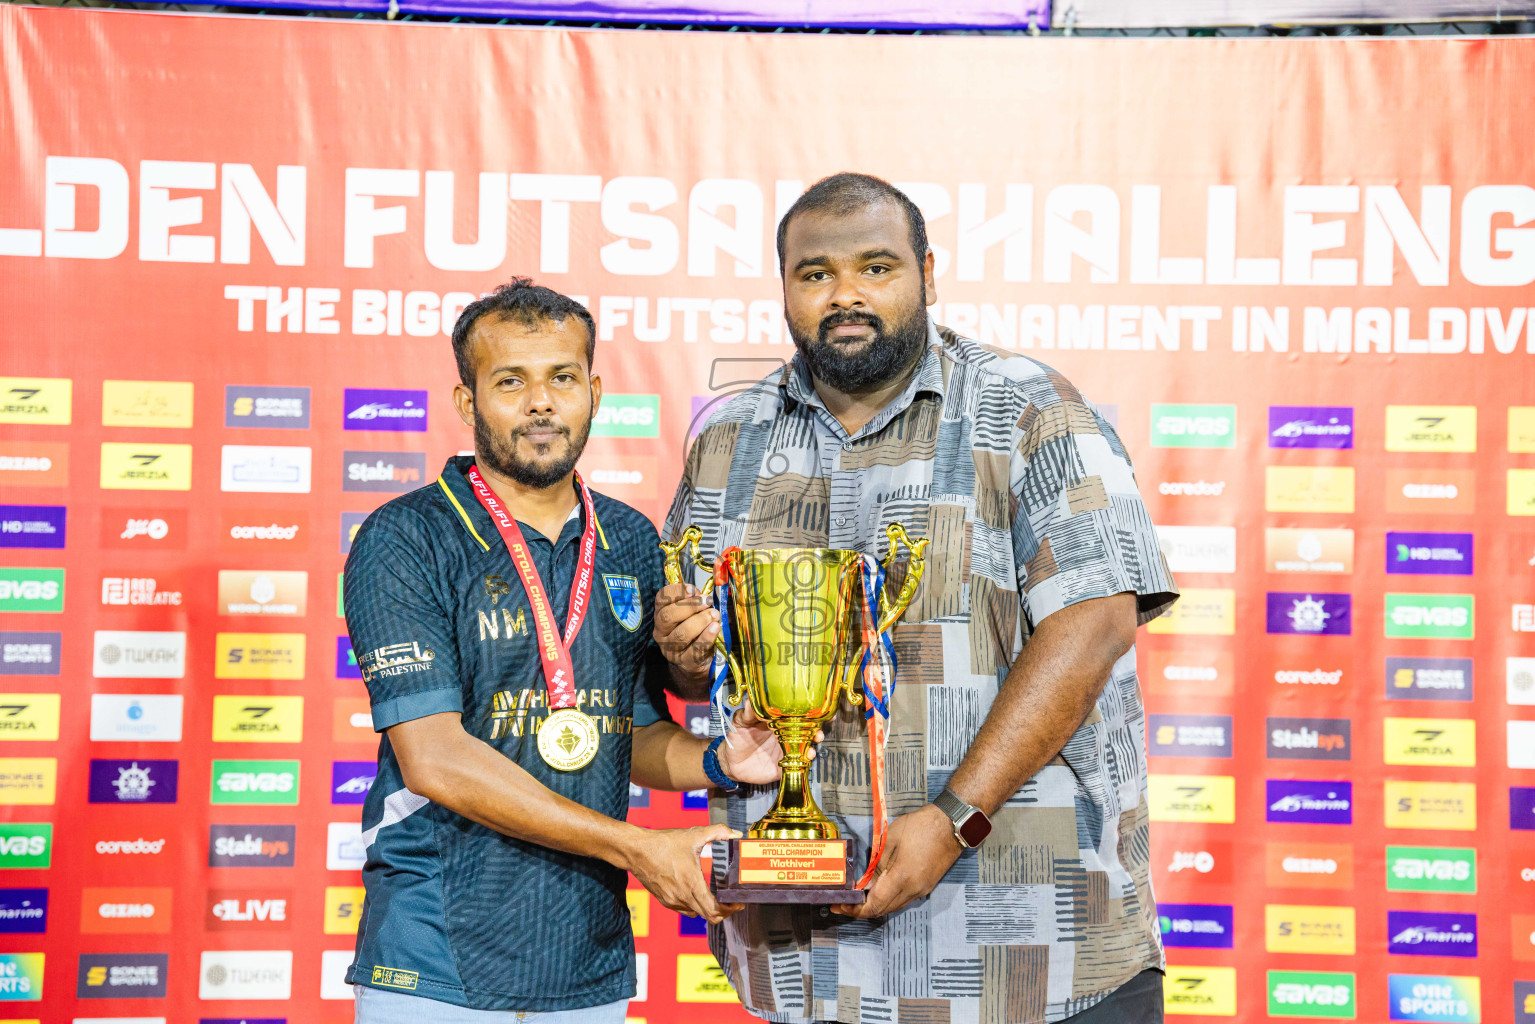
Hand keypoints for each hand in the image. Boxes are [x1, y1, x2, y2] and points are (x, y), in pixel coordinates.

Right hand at [624, 823, 744, 923]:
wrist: (636, 850)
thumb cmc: (663, 843)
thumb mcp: (693, 834)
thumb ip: (718, 832)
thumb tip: (736, 834)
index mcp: (692, 883)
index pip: (714, 910)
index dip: (730, 910)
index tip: (738, 904)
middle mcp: (682, 897)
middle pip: (709, 917)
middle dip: (723, 911)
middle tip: (731, 902)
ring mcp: (672, 901)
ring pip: (697, 914)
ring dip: (708, 909)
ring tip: (716, 898)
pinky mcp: (665, 901)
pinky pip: (685, 910)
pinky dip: (695, 906)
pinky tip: (697, 893)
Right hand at [654, 583, 719, 676]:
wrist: (695, 662)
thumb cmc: (695, 632)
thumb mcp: (692, 614)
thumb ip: (695, 602)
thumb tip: (701, 594)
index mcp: (661, 615)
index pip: (661, 599)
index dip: (676, 592)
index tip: (693, 589)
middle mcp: (661, 632)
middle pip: (668, 616)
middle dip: (690, 606)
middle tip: (708, 601)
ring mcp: (671, 649)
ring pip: (682, 633)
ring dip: (700, 621)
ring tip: (715, 615)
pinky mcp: (685, 662)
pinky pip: (695, 649)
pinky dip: (707, 637)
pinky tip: (715, 628)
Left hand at [716, 704, 823, 785]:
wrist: (732, 762)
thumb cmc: (738, 738)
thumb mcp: (741, 722)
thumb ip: (747, 713)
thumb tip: (751, 701)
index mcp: (778, 721)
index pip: (797, 714)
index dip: (810, 712)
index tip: (819, 709)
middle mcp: (786, 734)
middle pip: (808, 730)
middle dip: (817, 729)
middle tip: (818, 730)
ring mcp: (787, 750)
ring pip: (806, 746)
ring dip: (813, 745)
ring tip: (813, 744)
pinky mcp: (785, 765)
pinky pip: (799, 764)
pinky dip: (805, 762)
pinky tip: (806, 758)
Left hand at [828, 804, 959, 918]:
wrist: (951, 825)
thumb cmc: (920, 827)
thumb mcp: (890, 840)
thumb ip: (876, 864)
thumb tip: (865, 883)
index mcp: (902, 879)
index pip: (875, 906)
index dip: (855, 910)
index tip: (840, 905)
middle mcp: (913, 890)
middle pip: (883, 910)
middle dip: (861, 910)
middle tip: (844, 901)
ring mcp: (922, 890)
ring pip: (894, 906)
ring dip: (875, 905)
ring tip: (858, 896)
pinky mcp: (927, 886)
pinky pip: (903, 899)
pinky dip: (888, 899)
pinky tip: (878, 889)